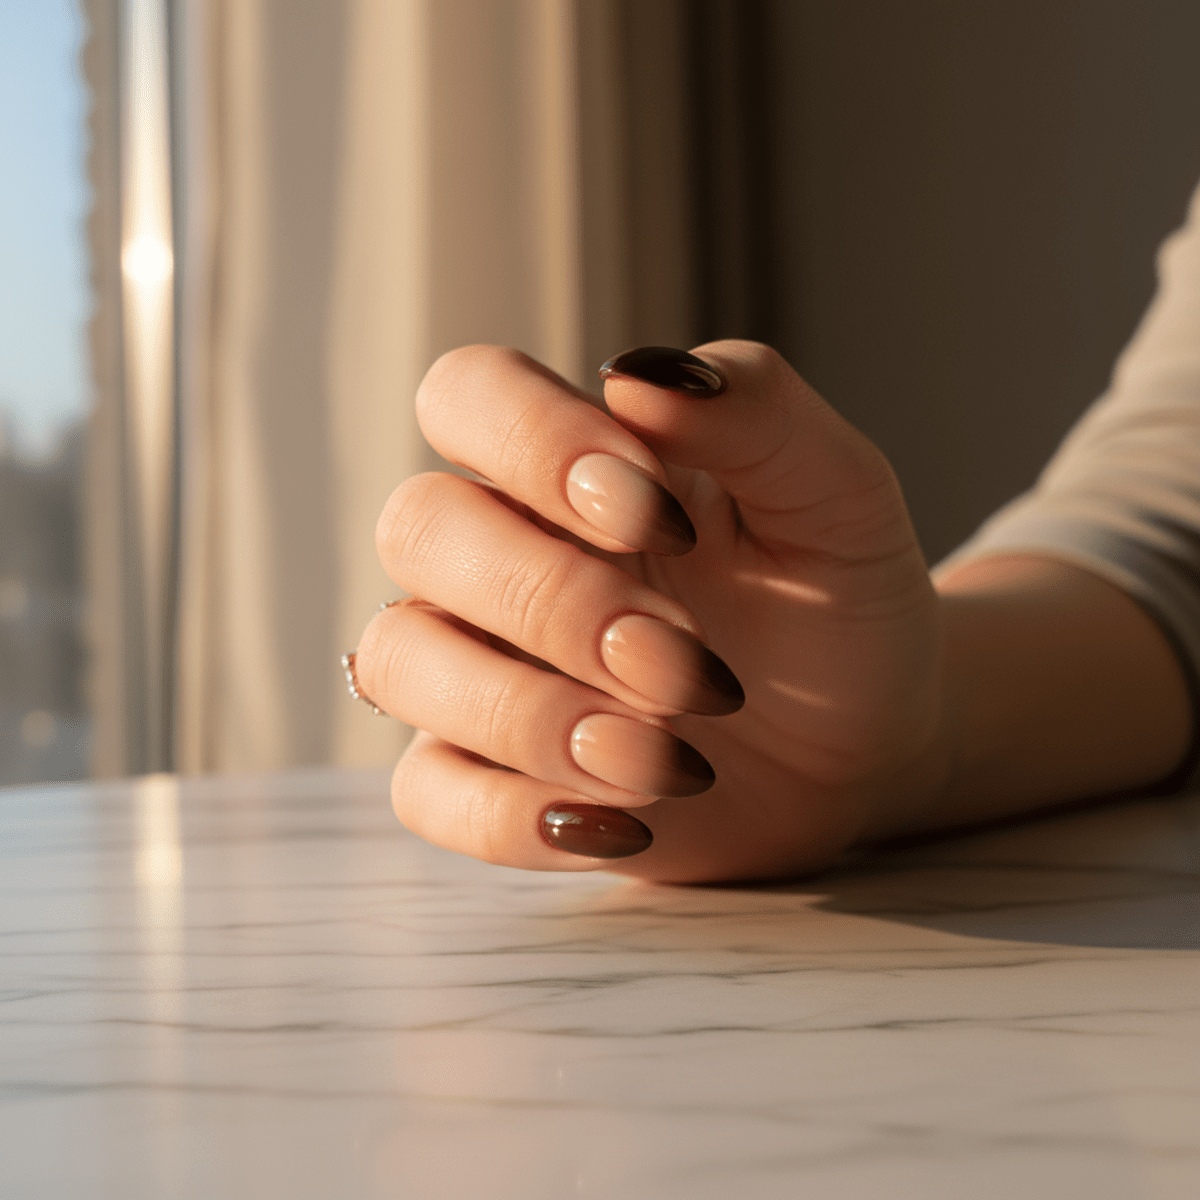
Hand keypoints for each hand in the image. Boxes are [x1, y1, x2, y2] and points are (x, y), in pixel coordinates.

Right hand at [353, 342, 951, 882]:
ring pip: (396, 659)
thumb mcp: (839, 497)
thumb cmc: (842, 603)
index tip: (670, 520)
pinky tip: (629, 822)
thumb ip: (759, 412)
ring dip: (532, 714)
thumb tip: (636, 372)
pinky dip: (512, 816)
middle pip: (418, 529)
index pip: (467, 394)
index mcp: (573, 464)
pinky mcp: (490, 779)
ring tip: (674, 760)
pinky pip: (424, 791)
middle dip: (557, 601)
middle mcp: (503, 555)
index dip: (537, 444)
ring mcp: (483, 669)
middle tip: (694, 668)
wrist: (866, 739)